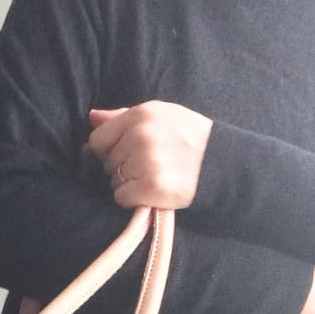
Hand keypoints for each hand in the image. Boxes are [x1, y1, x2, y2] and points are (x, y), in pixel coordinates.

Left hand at [84, 101, 212, 208]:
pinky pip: (122, 197)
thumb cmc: (189, 139)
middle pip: (106, 162)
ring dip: (128, 184)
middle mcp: (141, 135)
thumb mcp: (162, 115)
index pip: (98, 139)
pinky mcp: (152, 187)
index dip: (107, 150)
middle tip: (148, 166)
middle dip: (121, 167)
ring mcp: (146, 162)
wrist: (223, 164)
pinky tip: (152, 191)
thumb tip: (92, 117)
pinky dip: (134, 199)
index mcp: (142, 115)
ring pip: (113, 181)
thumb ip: (123, 116)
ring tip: (153, 177)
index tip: (125, 154)